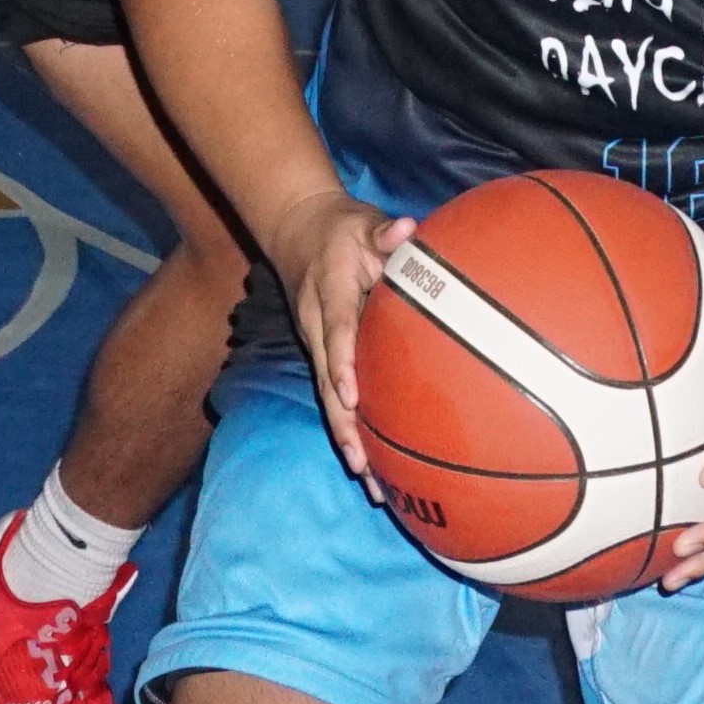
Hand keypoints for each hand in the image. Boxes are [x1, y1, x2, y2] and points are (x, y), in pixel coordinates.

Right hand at [274, 188, 413, 494]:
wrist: (297, 230)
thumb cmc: (341, 228)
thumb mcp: (361, 220)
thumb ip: (383, 230)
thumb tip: (406, 229)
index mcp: (329, 291)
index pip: (336, 330)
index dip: (342, 363)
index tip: (352, 396)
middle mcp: (317, 325)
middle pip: (326, 380)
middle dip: (343, 424)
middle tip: (362, 466)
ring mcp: (316, 344)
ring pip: (328, 397)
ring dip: (346, 439)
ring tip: (368, 483)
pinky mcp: (322, 357)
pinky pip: (333, 397)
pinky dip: (348, 431)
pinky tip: (368, 467)